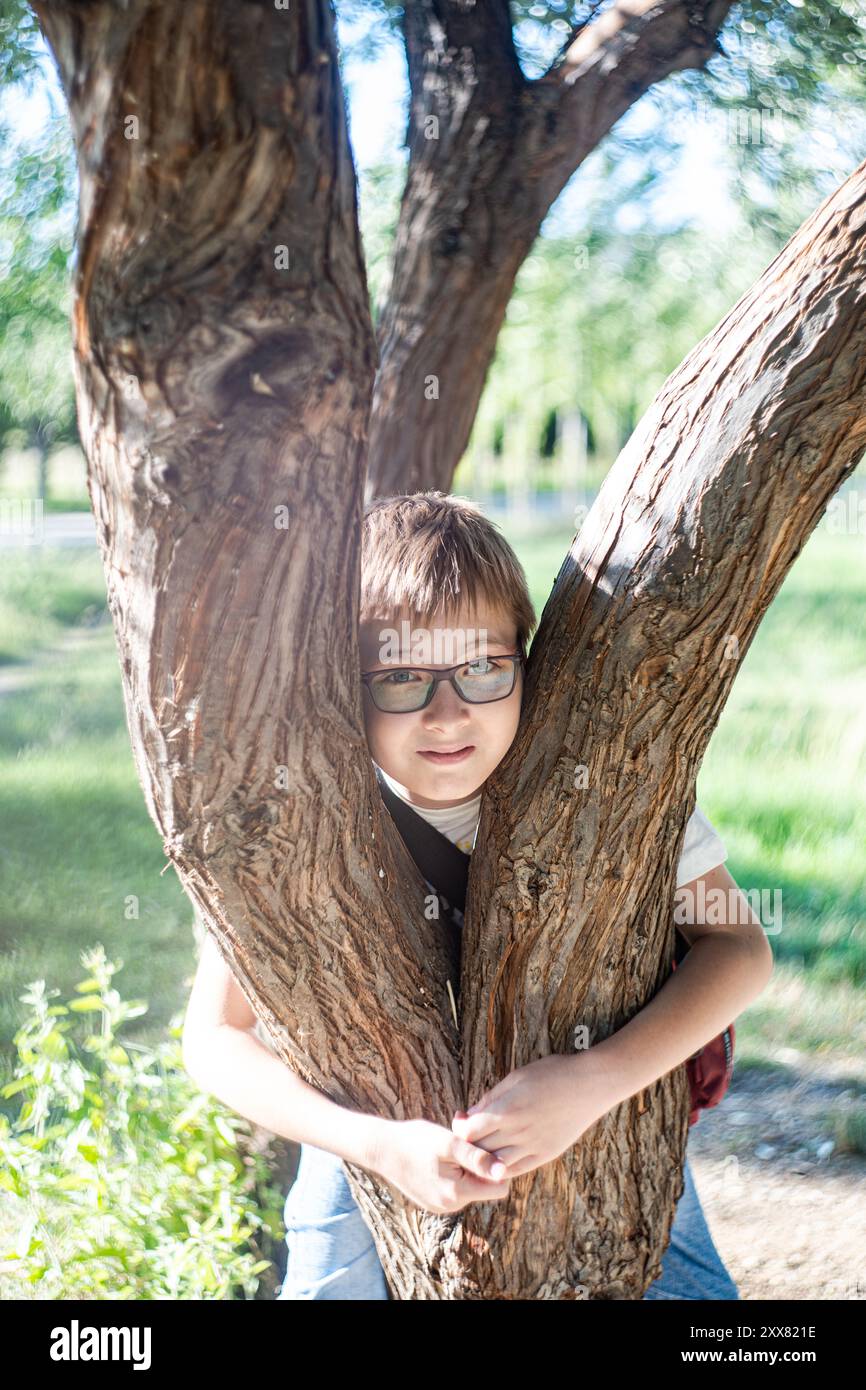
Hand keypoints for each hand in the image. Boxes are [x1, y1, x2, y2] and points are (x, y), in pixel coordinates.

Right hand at [370, 1118, 511, 1214]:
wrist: (381, 1149)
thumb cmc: (415, 1140)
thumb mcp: (448, 1143)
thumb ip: (477, 1158)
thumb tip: (504, 1171)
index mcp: (457, 1194)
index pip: (499, 1188)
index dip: (496, 1166)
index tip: (482, 1147)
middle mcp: (451, 1206)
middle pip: (485, 1188)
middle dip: (480, 1166)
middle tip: (462, 1144)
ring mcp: (441, 1206)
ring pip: (471, 1187)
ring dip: (466, 1169)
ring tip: (449, 1149)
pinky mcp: (434, 1201)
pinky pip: (456, 1189)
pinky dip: (455, 1174)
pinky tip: (440, 1158)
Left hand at [450, 1052, 615, 1178]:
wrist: (590, 1085)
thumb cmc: (552, 1073)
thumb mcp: (517, 1076)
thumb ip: (491, 1097)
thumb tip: (470, 1115)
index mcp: (507, 1108)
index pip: (469, 1131)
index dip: (460, 1128)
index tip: (462, 1120)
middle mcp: (518, 1131)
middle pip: (479, 1149)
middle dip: (468, 1144)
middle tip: (468, 1136)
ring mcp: (533, 1146)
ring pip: (495, 1164)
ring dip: (483, 1159)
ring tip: (481, 1149)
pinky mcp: (546, 1155)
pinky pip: (517, 1170)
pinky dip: (502, 1168)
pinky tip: (497, 1160)